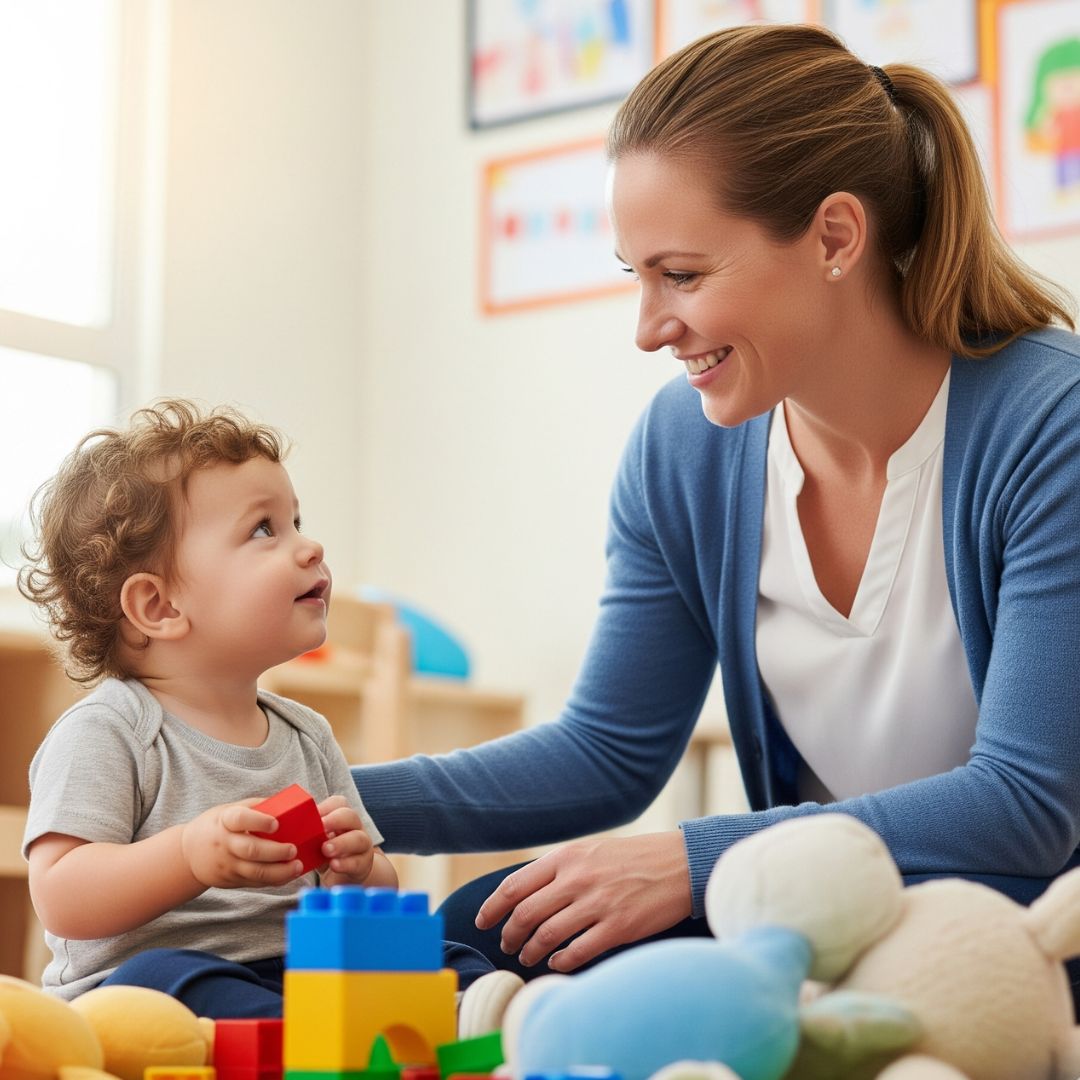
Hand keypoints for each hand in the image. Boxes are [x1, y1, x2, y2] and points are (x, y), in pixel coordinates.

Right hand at [180, 799, 303, 887]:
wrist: (188, 853)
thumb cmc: (217, 825)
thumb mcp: (230, 809)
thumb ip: (256, 807)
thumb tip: (288, 803)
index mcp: (225, 821)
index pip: (240, 819)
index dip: (258, 821)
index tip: (276, 823)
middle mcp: (225, 844)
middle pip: (251, 850)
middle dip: (275, 851)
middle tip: (293, 849)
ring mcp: (228, 865)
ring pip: (255, 872)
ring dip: (280, 871)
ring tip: (298, 866)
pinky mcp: (232, 880)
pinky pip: (256, 883)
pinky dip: (275, 880)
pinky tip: (290, 875)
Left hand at [314, 796, 374, 886]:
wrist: (344, 877)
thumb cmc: (325, 854)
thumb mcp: (316, 841)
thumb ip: (306, 833)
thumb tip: (281, 826)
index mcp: (341, 818)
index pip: (339, 803)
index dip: (326, 807)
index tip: (313, 815)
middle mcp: (354, 828)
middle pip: (351, 816)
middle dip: (335, 820)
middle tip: (321, 827)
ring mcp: (362, 846)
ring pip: (359, 839)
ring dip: (342, 843)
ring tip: (326, 849)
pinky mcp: (363, 865)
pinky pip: (358, 862)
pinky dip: (345, 863)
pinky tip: (334, 865)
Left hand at [474, 831, 692, 971]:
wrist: (679, 863)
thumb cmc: (632, 858)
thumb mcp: (591, 851)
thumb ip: (559, 869)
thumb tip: (524, 893)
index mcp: (566, 857)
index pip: (514, 885)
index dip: (492, 908)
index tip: (483, 922)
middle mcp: (577, 879)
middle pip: (525, 914)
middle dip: (510, 935)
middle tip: (508, 945)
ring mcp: (597, 903)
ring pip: (546, 936)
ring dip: (531, 951)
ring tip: (528, 956)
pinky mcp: (618, 927)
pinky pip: (577, 951)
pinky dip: (560, 960)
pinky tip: (557, 962)